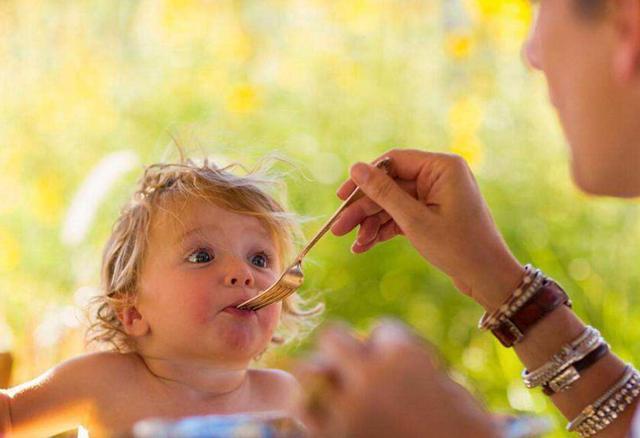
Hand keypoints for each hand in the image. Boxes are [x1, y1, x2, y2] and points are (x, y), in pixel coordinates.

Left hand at [294, 321, 498, 437]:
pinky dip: (313, 414)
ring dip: (318, 378)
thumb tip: (367, 349)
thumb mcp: (446, 386)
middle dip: (342, 349)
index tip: (397, 367)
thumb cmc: (464, 431)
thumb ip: (407, 363)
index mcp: (406, 354)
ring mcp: (348, 408)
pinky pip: (305, 414)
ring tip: (333, 394)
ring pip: (306, 372)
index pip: (380, 328)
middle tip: (354, 371)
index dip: (389, 346)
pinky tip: (330, 420)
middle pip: (331, 335)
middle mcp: (372, 374)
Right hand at [332, 148, 524, 309]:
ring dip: (371, 223)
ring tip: (353, 244)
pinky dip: (384, 230)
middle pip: (389, 185)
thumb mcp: (415, 220)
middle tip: (339, 228)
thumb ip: (383, 192)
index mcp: (442, 167)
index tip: (341, 197)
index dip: (364, 179)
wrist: (488, 278)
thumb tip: (356, 168)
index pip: (393, 161)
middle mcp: (438, 176)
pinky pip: (401, 216)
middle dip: (364, 209)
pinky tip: (365, 246)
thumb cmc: (458, 247)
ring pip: (392, 203)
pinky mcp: (432, 214)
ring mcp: (435, 196)